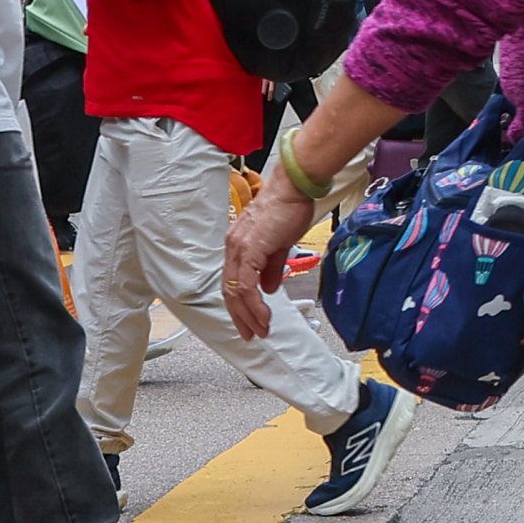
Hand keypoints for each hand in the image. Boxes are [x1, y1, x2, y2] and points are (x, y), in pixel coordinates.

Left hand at [224, 169, 321, 339]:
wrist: (294, 187)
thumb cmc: (290, 207)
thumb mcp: (280, 243)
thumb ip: (272, 267)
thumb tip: (268, 289)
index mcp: (238, 245)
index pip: (232, 281)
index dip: (239, 305)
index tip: (251, 322)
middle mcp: (233, 247)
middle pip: (229, 291)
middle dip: (240, 316)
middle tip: (252, 334)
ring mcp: (239, 248)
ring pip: (236, 291)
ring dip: (248, 315)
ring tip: (261, 330)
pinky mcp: (249, 250)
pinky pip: (247, 285)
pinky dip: (254, 304)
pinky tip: (264, 316)